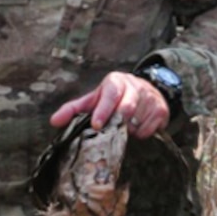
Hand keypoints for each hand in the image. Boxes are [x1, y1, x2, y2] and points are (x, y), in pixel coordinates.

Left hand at [50, 72, 170, 138]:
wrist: (145, 91)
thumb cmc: (113, 98)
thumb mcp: (93, 100)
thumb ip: (73, 110)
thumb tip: (54, 122)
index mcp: (116, 81)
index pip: (110, 94)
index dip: (103, 110)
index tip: (96, 125)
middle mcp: (135, 86)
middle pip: (127, 107)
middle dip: (118, 122)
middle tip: (112, 131)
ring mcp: (151, 97)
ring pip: (138, 122)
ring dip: (128, 131)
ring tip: (124, 128)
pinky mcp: (162, 110)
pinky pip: (150, 130)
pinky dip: (141, 135)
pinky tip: (136, 129)